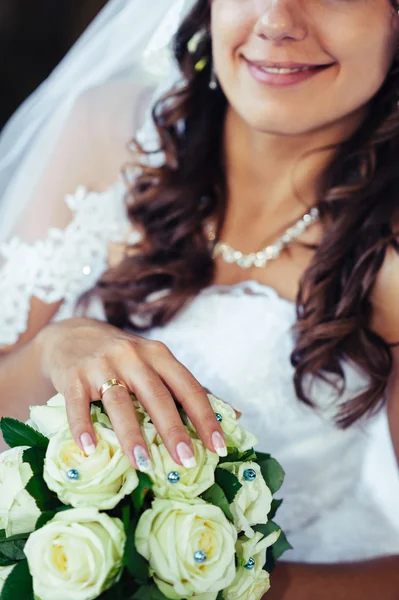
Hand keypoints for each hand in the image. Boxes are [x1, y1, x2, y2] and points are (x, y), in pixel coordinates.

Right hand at [37, 318, 226, 470]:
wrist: (72, 335)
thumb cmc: (124, 357)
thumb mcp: (157, 364)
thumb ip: (189, 389)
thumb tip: (234, 415)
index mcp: (159, 355)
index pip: (188, 387)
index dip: (205, 417)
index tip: (218, 446)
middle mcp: (133, 356)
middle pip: (156, 395)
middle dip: (173, 429)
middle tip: (186, 461)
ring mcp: (101, 364)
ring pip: (119, 401)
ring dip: (131, 434)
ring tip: (143, 464)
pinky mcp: (73, 375)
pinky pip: (77, 403)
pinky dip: (82, 426)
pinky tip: (89, 449)